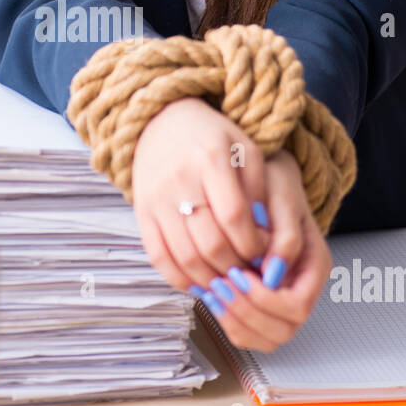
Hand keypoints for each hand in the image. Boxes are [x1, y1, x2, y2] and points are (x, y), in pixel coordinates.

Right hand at [132, 94, 270, 295]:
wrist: (161, 121)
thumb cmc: (213, 138)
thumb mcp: (245, 149)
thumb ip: (259, 189)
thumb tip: (264, 234)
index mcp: (211, 159)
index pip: (234, 216)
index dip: (252, 243)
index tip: (263, 253)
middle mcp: (180, 179)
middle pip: (210, 242)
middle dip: (234, 267)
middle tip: (248, 275)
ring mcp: (156, 199)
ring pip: (185, 256)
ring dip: (211, 279)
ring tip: (228, 284)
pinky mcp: (141, 213)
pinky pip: (158, 257)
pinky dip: (180, 278)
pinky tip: (199, 284)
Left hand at [208, 148, 333, 351]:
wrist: (261, 178)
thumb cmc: (272, 183)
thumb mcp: (282, 197)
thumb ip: (285, 235)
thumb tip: (273, 274)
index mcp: (315, 264)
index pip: (297, 305)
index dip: (265, 299)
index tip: (239, 275)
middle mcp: (302, 287)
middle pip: (283, 329)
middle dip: (247, 313)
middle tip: (222, 285)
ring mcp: (282, 298)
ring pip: (265, 338)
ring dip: (235, 320)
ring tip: (215, 290)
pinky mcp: (259, 301)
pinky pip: (246, 331)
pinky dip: (227, 320)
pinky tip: (212, 296)